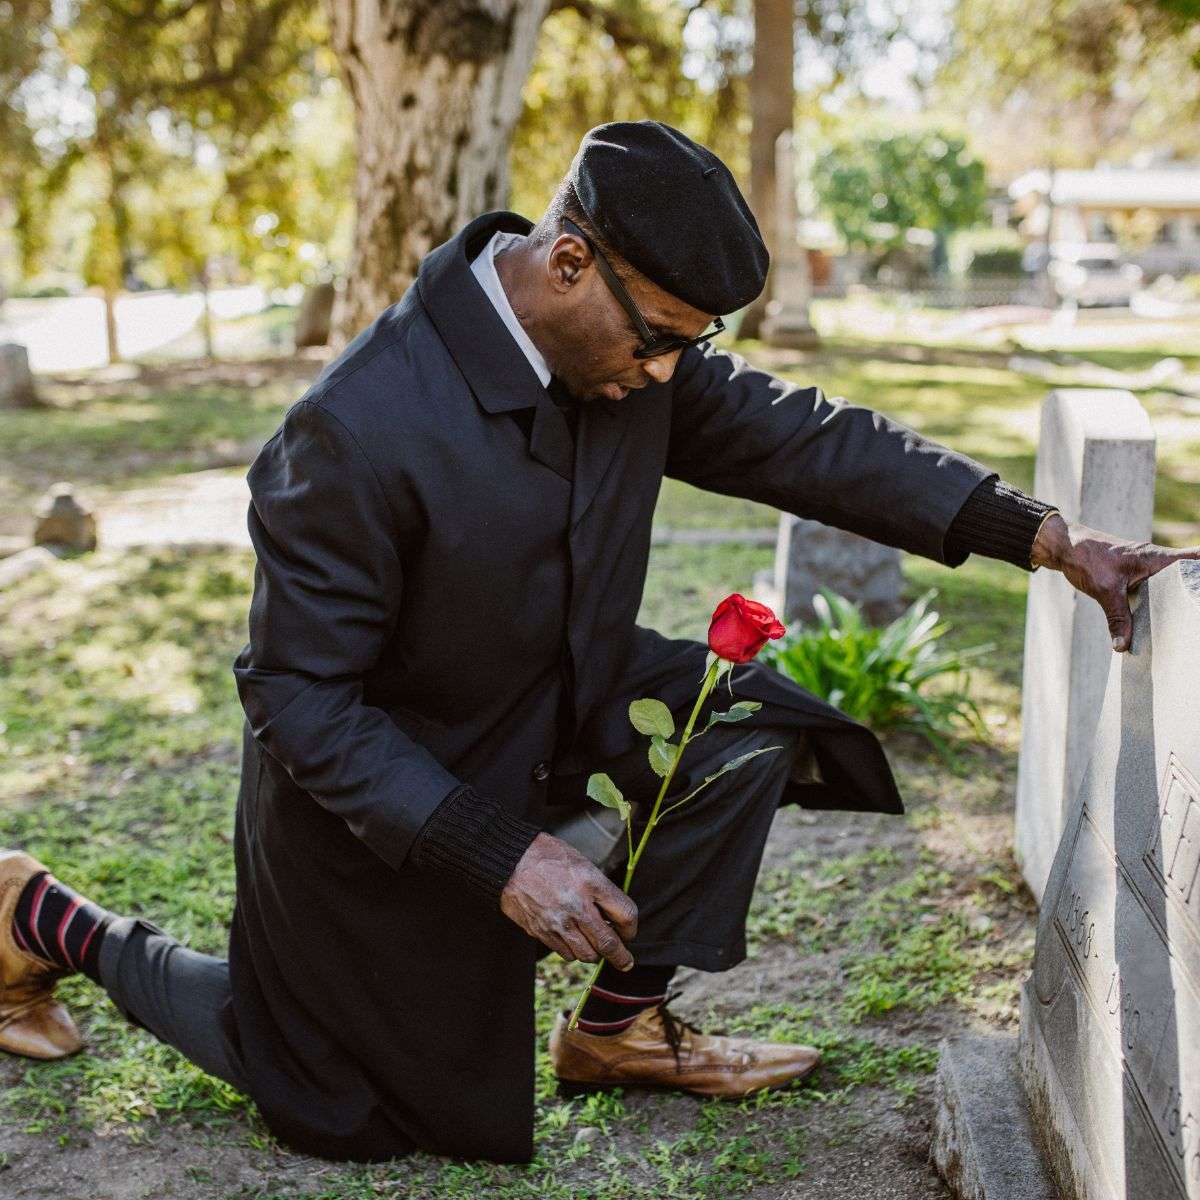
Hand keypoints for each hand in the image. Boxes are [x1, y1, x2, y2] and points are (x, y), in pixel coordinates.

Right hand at [500, 832, 637, 968]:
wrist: (512, 861)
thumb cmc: (550, 858)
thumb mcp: (584, 865)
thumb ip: (602, 891)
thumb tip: (616, 918)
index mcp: (591, 884)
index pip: (625, 915)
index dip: (631, 928)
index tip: (629, 933)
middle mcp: (576, 907)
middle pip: (608, 944)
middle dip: (620, 957)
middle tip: (625, 962)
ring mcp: (557, 923)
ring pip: (586, 955)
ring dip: (594, 953)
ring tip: (593, 944)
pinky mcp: (541, 932)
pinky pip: (565, 953)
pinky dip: (573, 951)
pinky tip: (572, 938)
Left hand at [1031, 513, 1199, 651]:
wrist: (1065, 547)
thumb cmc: (1087, 559)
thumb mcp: (1105, 591)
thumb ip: (1118, 618)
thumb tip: (1123, 646)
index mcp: (1157, 559)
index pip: (1194, 558)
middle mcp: (1156, 561)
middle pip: (1187, 575)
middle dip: (1193, 591)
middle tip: (1193, 618)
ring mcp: (1147, 568)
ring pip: (1171, 584)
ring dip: (1177, 598)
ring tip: (1185, 622)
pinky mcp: (1136, 576)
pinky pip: (1155, 589)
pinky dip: (1159, 601)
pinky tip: (1160, 619)